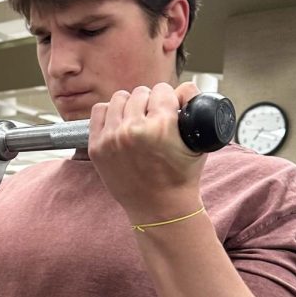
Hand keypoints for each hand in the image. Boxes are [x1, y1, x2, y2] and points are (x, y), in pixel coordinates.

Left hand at [88, 82, 205, 223]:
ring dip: (129, 106)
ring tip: (136, 121)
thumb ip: (193, 106)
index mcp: (161, 125)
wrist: (159, 208)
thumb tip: (183, 88)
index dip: (168, 99)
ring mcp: (112, 138)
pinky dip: (110, 114)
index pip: (162, 89)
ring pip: (120, 98)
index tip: (168, 110)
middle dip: (149, 103)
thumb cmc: (180, 177)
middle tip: (153, 120)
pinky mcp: (97, 147)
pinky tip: (119, 125)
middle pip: (141, 92)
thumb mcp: (198, 141)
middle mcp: (133, 130)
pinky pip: (99, 111)